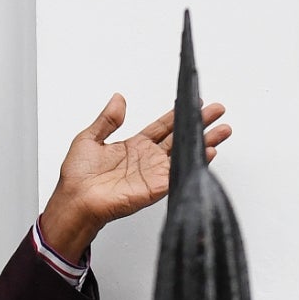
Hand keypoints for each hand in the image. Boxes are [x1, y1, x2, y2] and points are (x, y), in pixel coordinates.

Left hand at [37, 94, 231, 265]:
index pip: (162, 127)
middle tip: (217, 110)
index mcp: (133, 146)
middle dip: (200, 123)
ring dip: (205, 142)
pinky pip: (179, 173)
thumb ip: (107, 119)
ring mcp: (154, 173)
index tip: (194, 102)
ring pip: (184, 153)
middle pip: (180, 137)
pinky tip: (208, 152)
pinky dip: (195, 163)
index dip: (178, 114)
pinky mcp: (156, 188)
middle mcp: (147, 159)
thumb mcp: (88, 139)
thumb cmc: (77, 176)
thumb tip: (118, 99)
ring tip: (223, 130)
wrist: (75, 200)